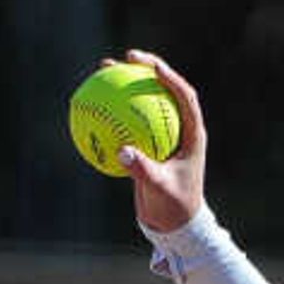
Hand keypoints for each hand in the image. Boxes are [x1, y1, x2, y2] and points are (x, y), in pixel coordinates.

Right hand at [115, 47, 206, 233]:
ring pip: (144, 102)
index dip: (170, 78)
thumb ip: (143, 170)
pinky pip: (128, 121)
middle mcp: (180, 130)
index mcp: (192, 135)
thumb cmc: (173, 208)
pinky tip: (91, 103)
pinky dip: (112, 112)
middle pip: (164, 90)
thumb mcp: (159, 190)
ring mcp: (164, 135)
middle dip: (147, 68)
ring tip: (105, 69)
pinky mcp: (148, 144)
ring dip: (126, 83)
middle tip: (126, 57)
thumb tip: (123, 152)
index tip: (151, 66)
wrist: (174, 226)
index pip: (185, 97)